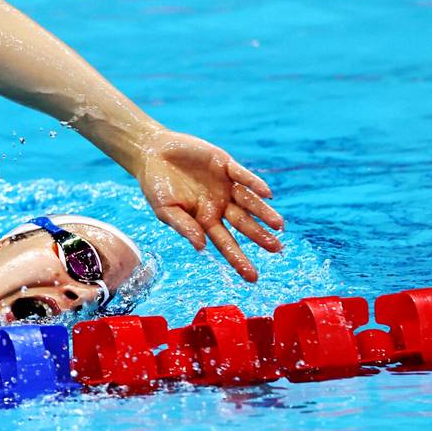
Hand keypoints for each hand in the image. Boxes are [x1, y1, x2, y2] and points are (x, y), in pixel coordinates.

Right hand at [136, 129, 283, 281]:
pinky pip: (242, 176)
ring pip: (249, 201)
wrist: (153, 154)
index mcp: (205, 220)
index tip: (252, 277)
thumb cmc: (156, 186)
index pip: (226, 243)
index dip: (239, 259)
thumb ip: (184, 227)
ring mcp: (224, 185)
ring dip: (263, 212)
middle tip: (276, 248)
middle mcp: (219, 205)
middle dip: (259, 236)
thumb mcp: (166, 210)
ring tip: (278, 225)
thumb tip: (201, 247)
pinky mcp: (225, 165)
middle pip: (243, 223)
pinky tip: (266, 193)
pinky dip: (254, 183)